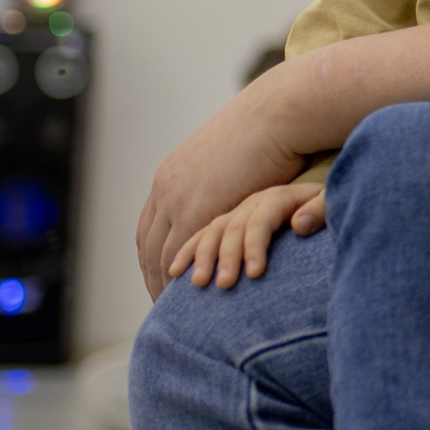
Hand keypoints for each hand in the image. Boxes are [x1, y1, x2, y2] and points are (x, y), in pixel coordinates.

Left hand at [135, 70, 313, 298]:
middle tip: (167, 307)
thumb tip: (243, 198)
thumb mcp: (241, 164)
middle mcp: (166, 188)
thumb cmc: (275, 131)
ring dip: (163, 286)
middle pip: (149, 245)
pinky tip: (194, 300)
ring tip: (179, 315)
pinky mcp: (195, 208)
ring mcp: (176, 197)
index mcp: (173, 176)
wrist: (280, 113)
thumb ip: (231, 186)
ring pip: (158, 255)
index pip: (153, 228)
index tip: (168, 282)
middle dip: (155, 277)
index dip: (157, 258)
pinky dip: (178, 283)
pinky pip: (177, 256)